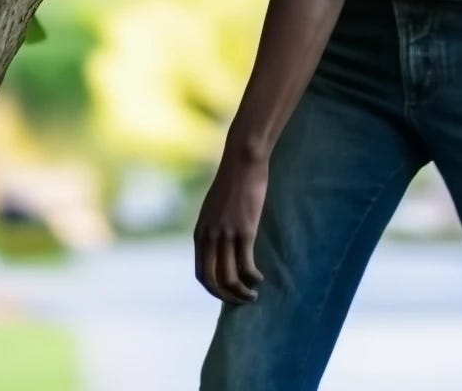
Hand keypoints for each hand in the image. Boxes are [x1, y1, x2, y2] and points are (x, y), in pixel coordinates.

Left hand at [194, 150, 266, 303]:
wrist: (242, 161)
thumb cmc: (232, 182)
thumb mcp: (214, 208)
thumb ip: (213, 227)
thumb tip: (220, 245)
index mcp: (200, 233)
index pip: (201, 273)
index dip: (213, 289)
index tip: (227, 292)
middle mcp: (210, 237)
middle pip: (212, 281)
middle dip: (226, 296)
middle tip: (240, 301)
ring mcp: (227, 235)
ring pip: (230, 277)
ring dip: (241, 292)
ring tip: (252, 294)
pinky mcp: (245, 231)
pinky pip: (247, 265)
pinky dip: (253, 278)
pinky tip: (260, 278)